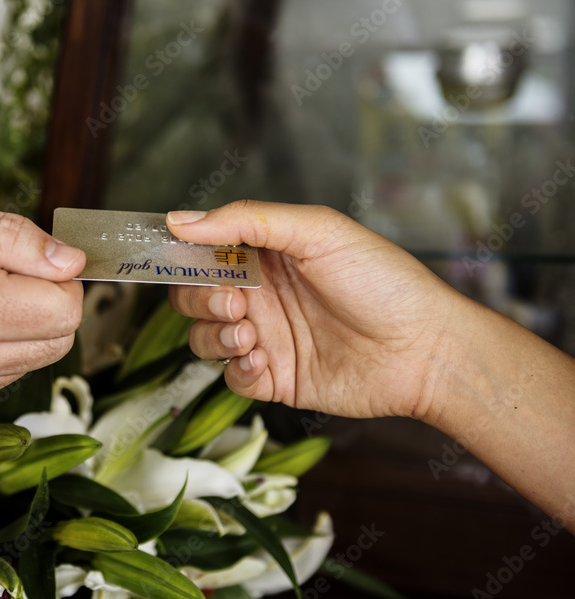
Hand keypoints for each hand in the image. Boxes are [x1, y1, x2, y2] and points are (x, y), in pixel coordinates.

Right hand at [0, 199, 84, 420]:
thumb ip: (13, 238)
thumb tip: (72, 262)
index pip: (65, 310)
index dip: (60, 279)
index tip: (31, 261)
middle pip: (59, 341)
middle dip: (47, 303)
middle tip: (0, 276)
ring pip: (35, 362)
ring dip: (21, 328)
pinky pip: (1, 378)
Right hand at [167, 201, 463, 420]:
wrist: (425, 350)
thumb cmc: (382, 281)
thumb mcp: (316, 232)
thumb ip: (246, 220)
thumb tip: (180, 220)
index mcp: (266, 255)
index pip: (202, 252)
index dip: (183, 257)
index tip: (174, 260)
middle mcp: (260, 295)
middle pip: (192, 298)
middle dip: (200, 300)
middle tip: (237, 303)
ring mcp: (266, 338)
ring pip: (203, 339)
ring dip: (215, 336)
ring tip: (252, 335)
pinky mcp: (276, 379)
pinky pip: (231, 379)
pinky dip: (238, 371)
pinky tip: (266, 362)